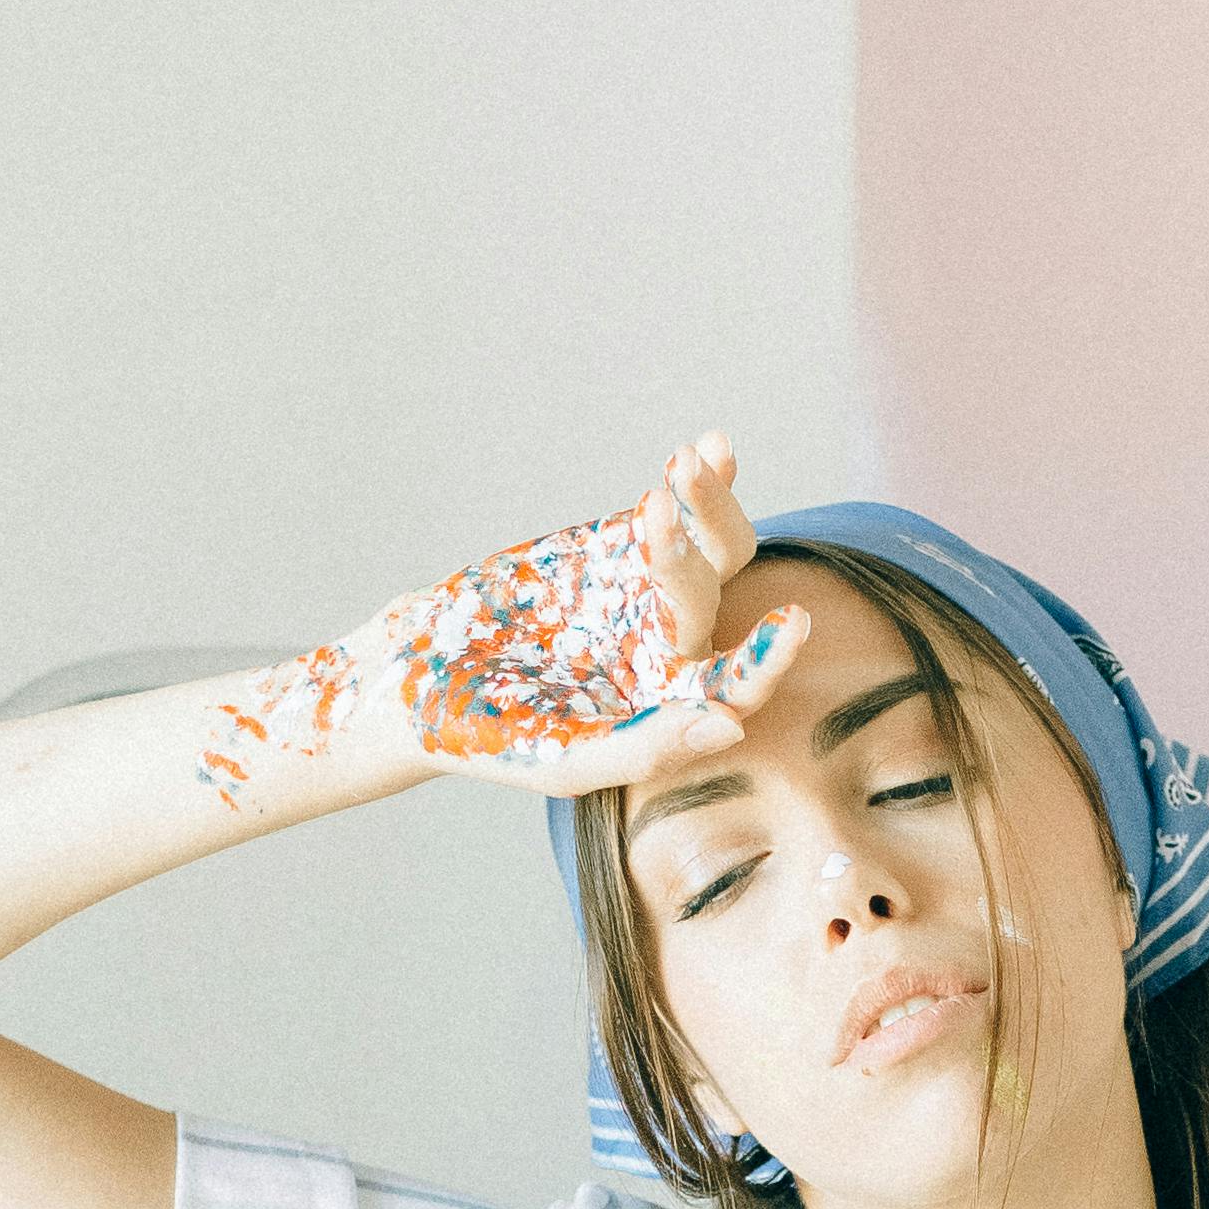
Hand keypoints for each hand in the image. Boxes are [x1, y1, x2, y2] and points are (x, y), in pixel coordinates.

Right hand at [199, 432, 810, 811]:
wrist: (420, 679)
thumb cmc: (491, 738)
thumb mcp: (565, 760)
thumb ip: (647, 748)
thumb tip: (731, 726)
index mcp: (673, 712)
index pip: (738, 686)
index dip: (767, 659)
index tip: (788, 621)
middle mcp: (676, 652)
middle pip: (719, 599)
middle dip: (689, 555)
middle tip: (652, 517)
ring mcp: (651, 594)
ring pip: (714, 548)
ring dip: (708, 506)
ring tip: (688, 462)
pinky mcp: (619, 548)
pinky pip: (676, 512)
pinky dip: (694, 484)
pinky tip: (706, 448)